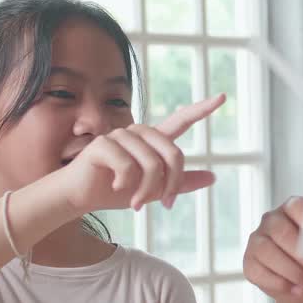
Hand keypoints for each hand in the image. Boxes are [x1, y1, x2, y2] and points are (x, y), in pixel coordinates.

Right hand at [58, 94, 224, 213]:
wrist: (80, 196)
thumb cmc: (115, 191)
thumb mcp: (154, 190)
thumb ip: (181, 182)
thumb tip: (213, 177)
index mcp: (153, 140)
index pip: (181, 121)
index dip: (202, 109)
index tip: (223, 97)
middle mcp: (139, 132)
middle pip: (173, 154)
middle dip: (172, 184)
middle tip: (166, 204)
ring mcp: (121, 135)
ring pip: (151, 164)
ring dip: (147, 190)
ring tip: (137, 203)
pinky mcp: (103, 143)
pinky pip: (129, 167)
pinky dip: (125, 184)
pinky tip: (114, 186)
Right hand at [243, 196, 302, 298]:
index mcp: (292, 209)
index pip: (296, 206)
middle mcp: (271, 221)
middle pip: (281, 231)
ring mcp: (256, 242)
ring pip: (269, 253)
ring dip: (294, 272)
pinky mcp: (249, 263)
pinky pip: (261, 272)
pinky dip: (281, 283)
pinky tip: (296, 289)